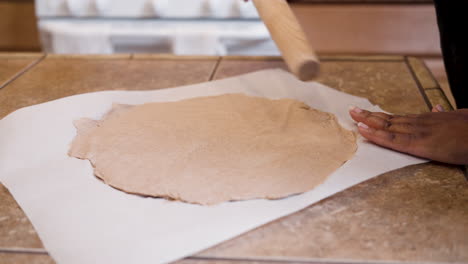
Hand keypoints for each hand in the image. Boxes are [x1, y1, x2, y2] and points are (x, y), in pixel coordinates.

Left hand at [349, 105, 467, 164]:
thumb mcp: (458, 117)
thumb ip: (444, 114)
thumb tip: (436, 108)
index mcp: (426, 120)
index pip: (398, 117)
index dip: (380, 116)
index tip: (365, 113)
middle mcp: (419, 123)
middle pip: (388, 119)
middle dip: (368, 115)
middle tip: (351, 110)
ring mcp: (418, 131)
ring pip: (387, 126)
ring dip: (367, 121)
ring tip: (352, 116)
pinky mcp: (420, 143)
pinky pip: (393, 140)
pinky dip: (376, 135)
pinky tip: (363, 131)